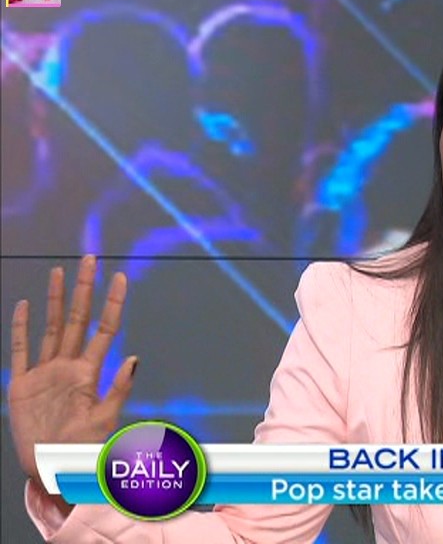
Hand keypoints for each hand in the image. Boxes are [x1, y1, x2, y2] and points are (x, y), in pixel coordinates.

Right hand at [7, 256, 137, 487]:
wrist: (52, 470)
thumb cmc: (83, 449)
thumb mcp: (106, 420)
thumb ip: (119, 389)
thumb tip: (135, 359)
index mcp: (89, 372)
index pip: (104, 329)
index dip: (113, 304)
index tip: (121, 277)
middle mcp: (67, 366)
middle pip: (76, 319)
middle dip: (83, 289)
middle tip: (89, 258)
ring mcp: (44, 373)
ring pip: (49, 327)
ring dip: (53, 300)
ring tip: (59, 272)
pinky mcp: (22, 384)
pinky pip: (20, 350)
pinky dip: (21, 328)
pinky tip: (24, 306)